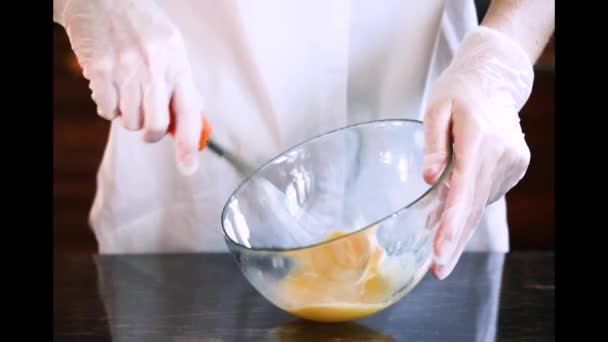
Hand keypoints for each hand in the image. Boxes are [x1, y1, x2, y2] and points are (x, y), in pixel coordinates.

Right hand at [54, 0, 202, 174]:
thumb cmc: (140, 25)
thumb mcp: (170, 48)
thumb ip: (179, 84)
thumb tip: (188, 124)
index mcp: (177, 61)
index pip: (189, 111)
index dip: (190, 144)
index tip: (189, 167)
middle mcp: (154, 65)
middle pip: (156, 127)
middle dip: (151, 134)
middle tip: (146, 127)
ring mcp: (125, 68)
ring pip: (130, 122)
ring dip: (128, 117)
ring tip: (126, 92)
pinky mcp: (99, 70)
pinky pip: (106, 111)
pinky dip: (108, 107)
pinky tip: (110, 85)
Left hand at [422, 26, 534, 278]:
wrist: (496, 79)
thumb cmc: (460, 91)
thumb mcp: (437, 108)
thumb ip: (433, 143)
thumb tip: (428, 178)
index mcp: (478, 137)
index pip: (464, 188)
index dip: (452, 223)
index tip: (439, 249)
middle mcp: (501, 153)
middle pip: (474, 205)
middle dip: (455, 240)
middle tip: (438, 270)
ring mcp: (512, 162)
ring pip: (482, 203)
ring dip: (462, 229)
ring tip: (441, 254)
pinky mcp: (515, 166)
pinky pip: (487, 194)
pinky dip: (471, 210)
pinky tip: (455, 223)